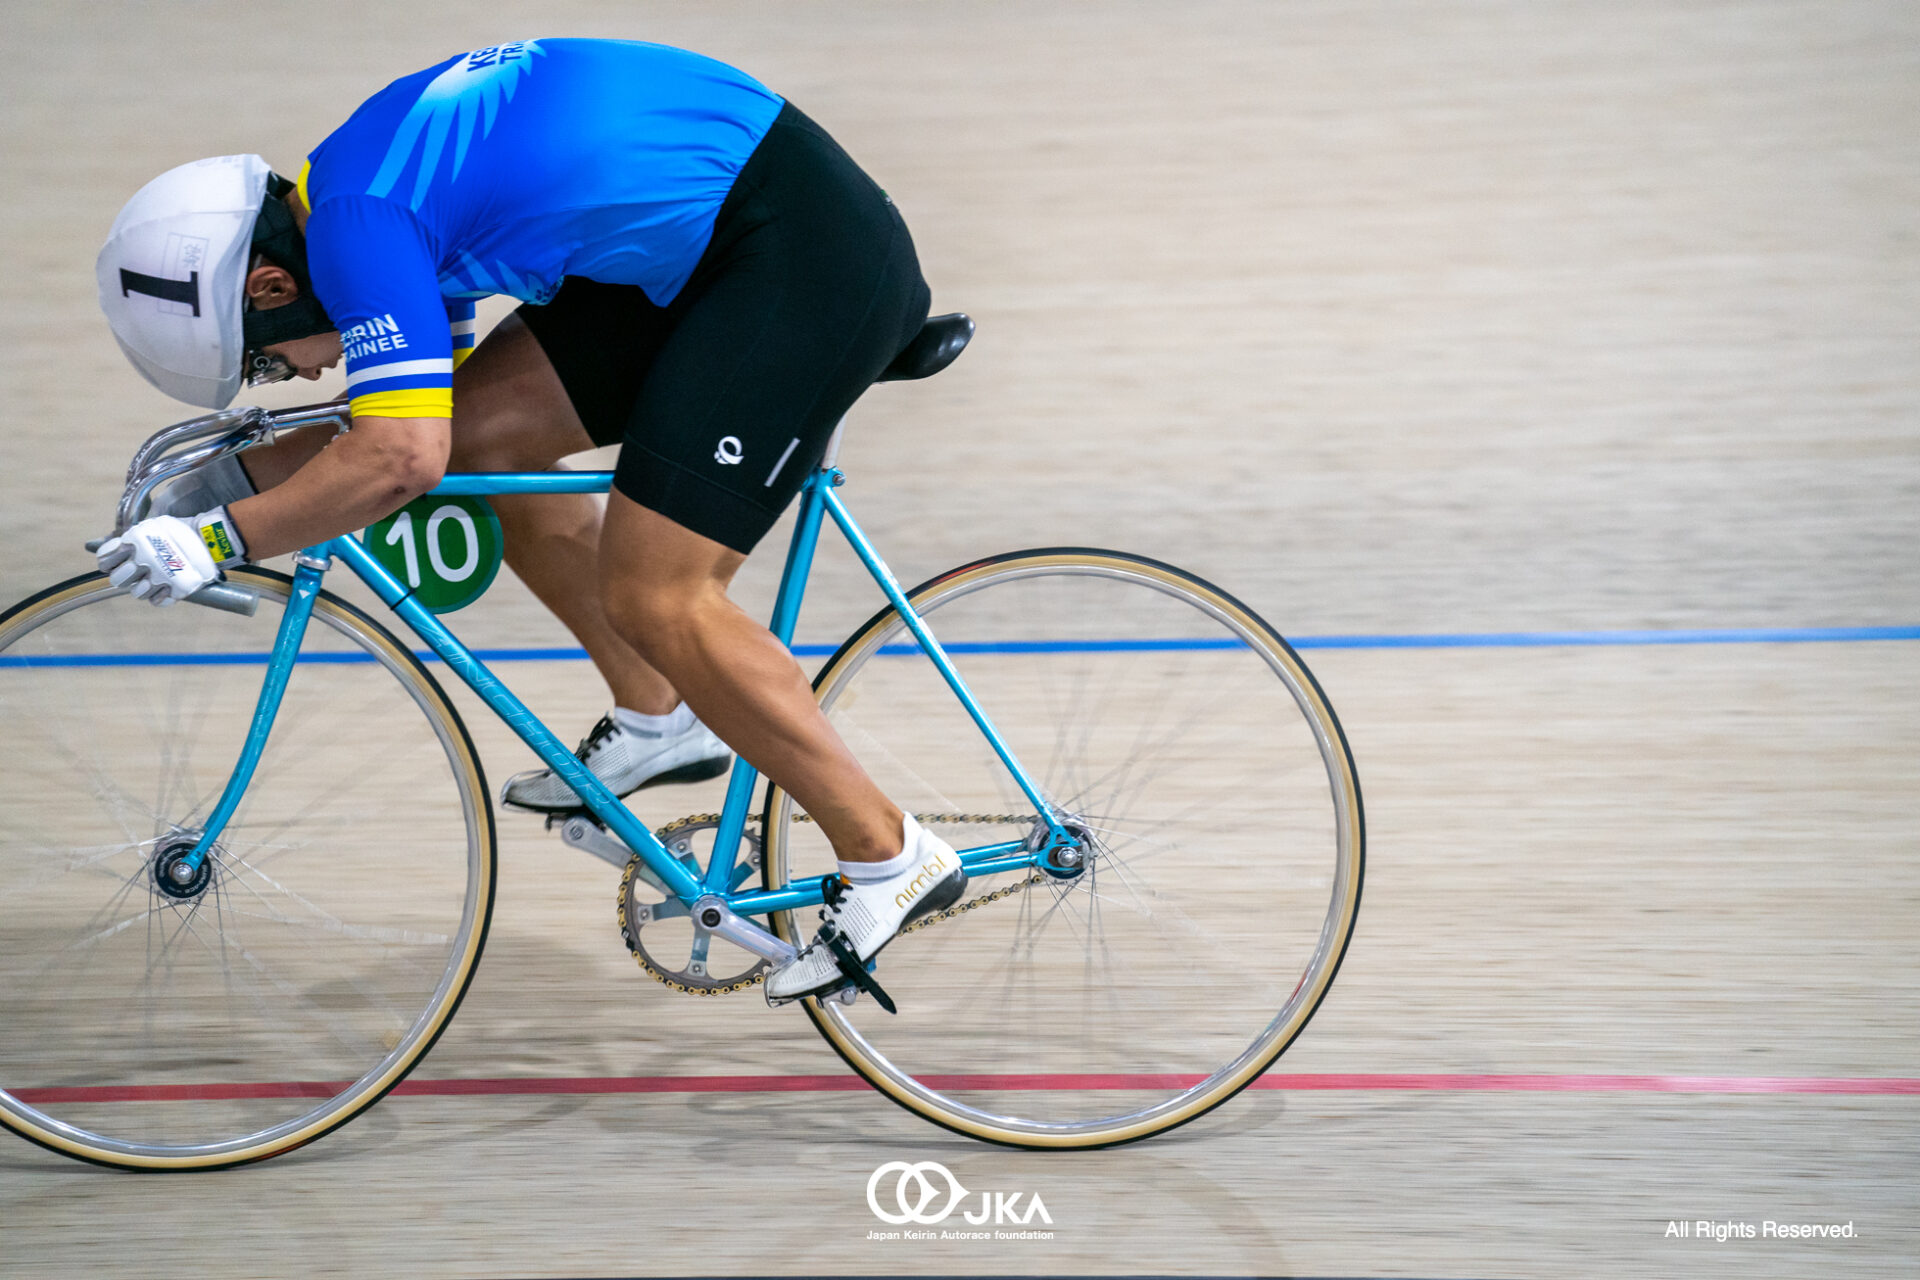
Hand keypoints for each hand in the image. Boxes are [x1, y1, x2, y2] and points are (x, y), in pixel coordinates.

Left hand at [95, 515, 220, 606]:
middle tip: (137, 571)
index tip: (118, 562)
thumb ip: (135, 537)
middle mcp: (143, 562)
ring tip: (156, 579)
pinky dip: (160, 597)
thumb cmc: (181, 530)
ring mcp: (159, 578)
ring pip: (137, 593)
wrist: (211, 538)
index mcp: (134, 544)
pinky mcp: (176, 590)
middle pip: (118, 580)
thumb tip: (119, 544)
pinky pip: (157, 601)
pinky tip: (165, 588)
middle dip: (125, 576)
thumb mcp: (153, 526)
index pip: (105, 561)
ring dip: (144, 587)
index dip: (108, 563)